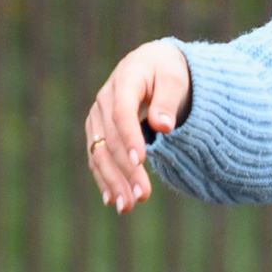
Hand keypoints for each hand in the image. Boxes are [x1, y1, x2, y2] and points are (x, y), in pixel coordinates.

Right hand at [85, 41, 192, 211]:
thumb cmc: (167, 72)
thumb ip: (168, 101)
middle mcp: (105, 99)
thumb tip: (163, 126)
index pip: (122, 112)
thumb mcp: (174, 79)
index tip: (140, 161)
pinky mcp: (97, 132)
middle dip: (126, 169)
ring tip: (127, 207)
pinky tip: (112, 200)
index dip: (129, 137)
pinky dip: (104, 179)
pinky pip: (97, 157)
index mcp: (125, 79)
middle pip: (111, 139)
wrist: (152, 65)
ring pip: (100, 152)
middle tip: (142, 196)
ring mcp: (98, 117)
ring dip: (113, 181)